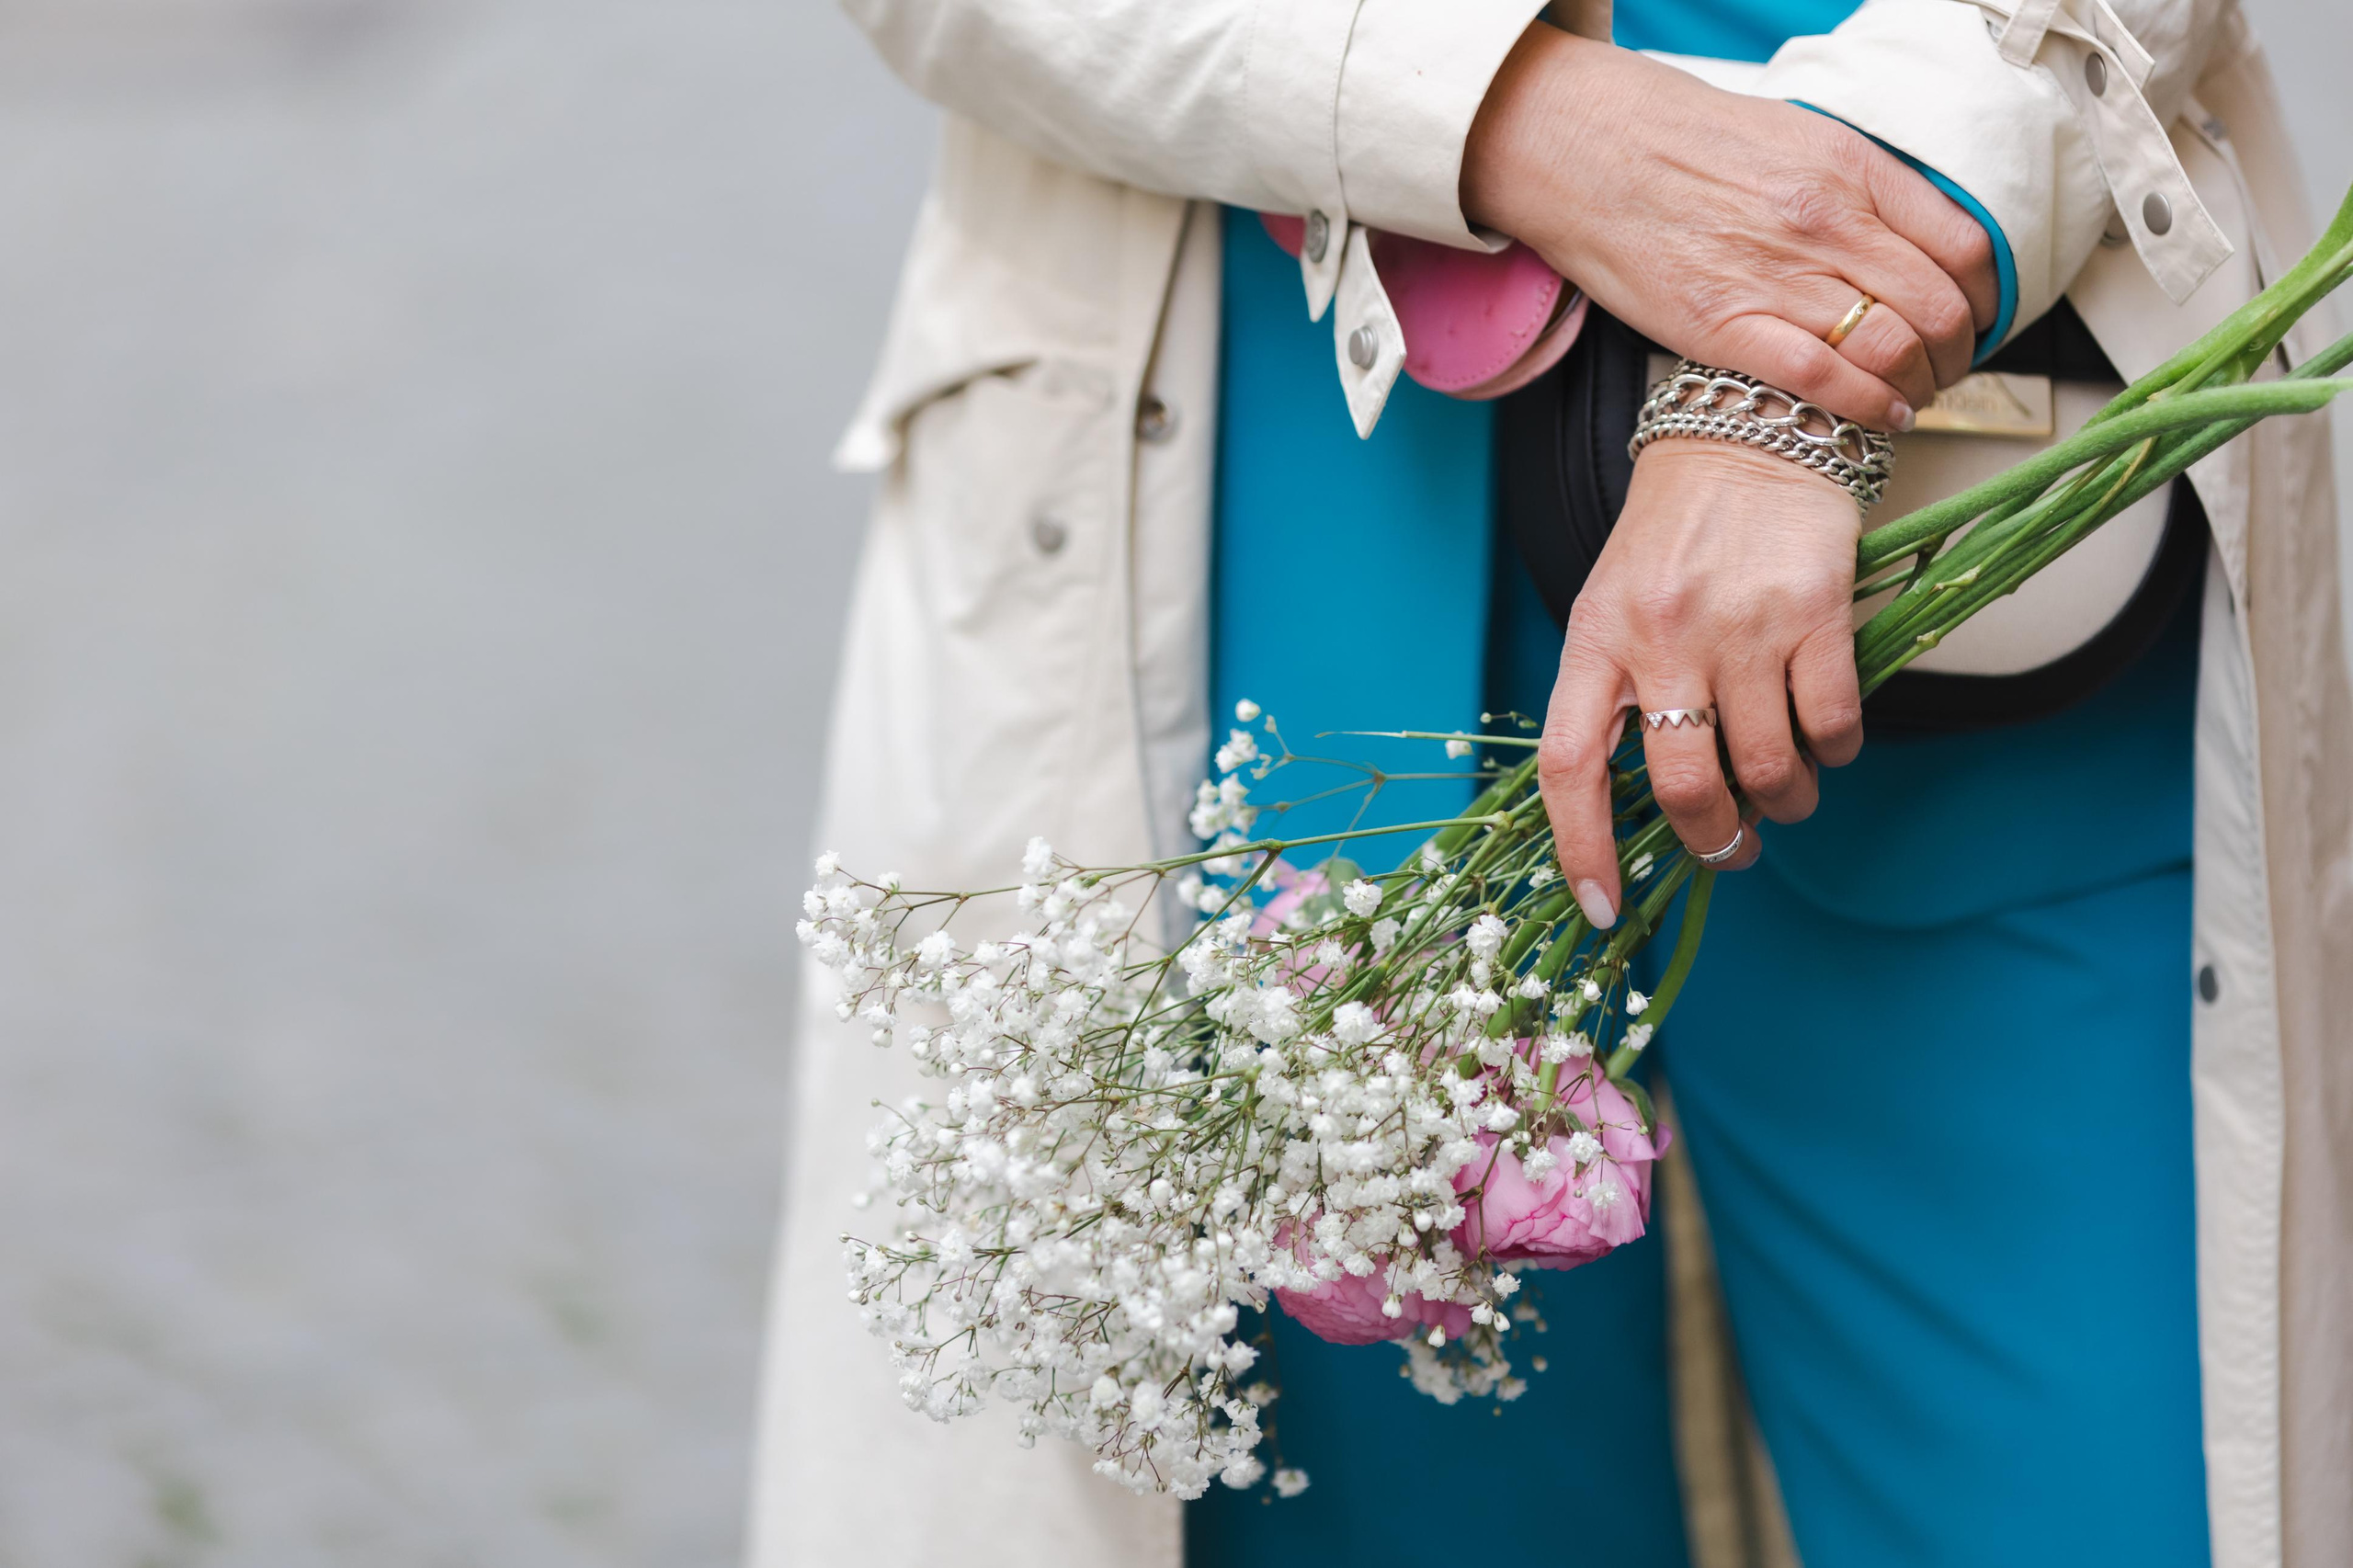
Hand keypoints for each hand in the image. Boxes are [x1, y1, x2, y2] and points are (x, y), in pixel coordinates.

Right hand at [1463, 24, 1996, 428]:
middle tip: (1946, 372)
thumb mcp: (1797, 139)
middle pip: (1940, 309)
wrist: (1590, 152)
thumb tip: (1913, 239)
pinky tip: (1880, 416)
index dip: (1985, 301)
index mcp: (1850, 170)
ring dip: (1918, 388)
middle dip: (1957, 356)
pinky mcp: (1726, 326)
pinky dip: (1869, 408)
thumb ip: (1860, 188)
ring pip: (1893, 349)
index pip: (1963, 248)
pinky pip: (1826, 381)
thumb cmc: (1684, 146)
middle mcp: (1825, 223)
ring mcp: (1776, 277)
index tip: (1974, 323)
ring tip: (1911, 398)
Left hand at [1536, 441, 1864, 927]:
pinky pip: (1834, 722)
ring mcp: (1741, 624)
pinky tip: (1827, 740)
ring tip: (1786, 793)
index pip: (1569, 765)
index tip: (1602, 908)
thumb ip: (1619, 696)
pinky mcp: (1816, 610)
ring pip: (1767, 766)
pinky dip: (1835, 752)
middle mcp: (1662, 636)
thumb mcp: (1614, 606)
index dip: (1581, 848)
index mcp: (1595, 640)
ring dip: (1784, 803)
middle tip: (1733, 848)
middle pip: (1684, 785)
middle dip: (1714, 841)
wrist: (1748, 429)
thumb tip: (1652, 808)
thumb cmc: (1674, 537)